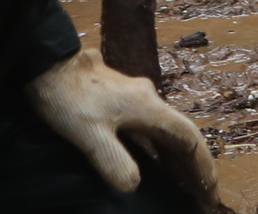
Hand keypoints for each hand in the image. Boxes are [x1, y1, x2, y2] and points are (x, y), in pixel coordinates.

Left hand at [28, 52, 215, 196]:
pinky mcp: (119, 99)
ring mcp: (134, 97)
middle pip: (181, 134)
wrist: (47, 63)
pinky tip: (150, 159)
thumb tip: (133, 186)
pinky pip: (150, 127)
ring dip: (177, 156)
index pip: (188, 138)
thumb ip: (114, 161)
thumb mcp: (90, 135)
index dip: (201, 165)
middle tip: (201, 194)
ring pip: (165, 130)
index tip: (210, 191)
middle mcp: (148, 99)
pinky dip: (159, 147)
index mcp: (148, 107)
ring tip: (182, 181)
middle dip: (194, 165)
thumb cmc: (68, 97)